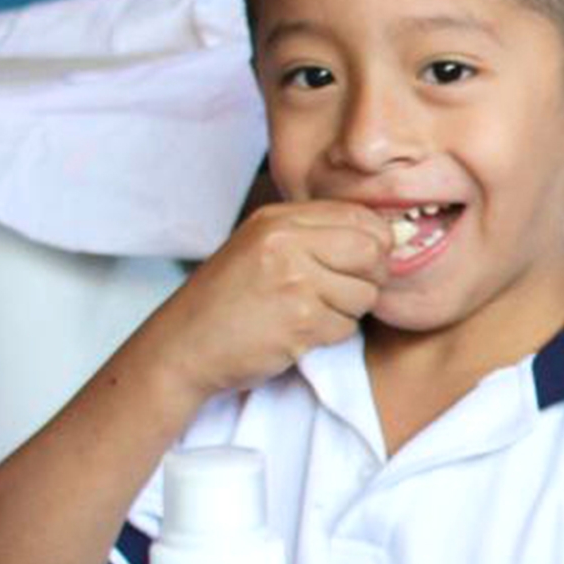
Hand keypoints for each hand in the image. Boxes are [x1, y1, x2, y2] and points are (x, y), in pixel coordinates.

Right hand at [146, 201, 391, 398]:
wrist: (183, 346)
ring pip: (365, 294)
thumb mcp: (261, 248)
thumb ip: (312, 236)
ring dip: (346, 312)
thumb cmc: (227, 302)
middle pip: (372, 252)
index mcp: (278, 219)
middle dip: (369, 278)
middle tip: (341, 293)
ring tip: (308, 314)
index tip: (362, 263)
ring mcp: (294, 279)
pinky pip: (346, 325)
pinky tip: (297, 332)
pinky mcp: (300, 318)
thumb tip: (380, 238)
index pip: (360, 217)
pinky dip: (329, 335)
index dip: (375, 243)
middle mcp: (286, 242)